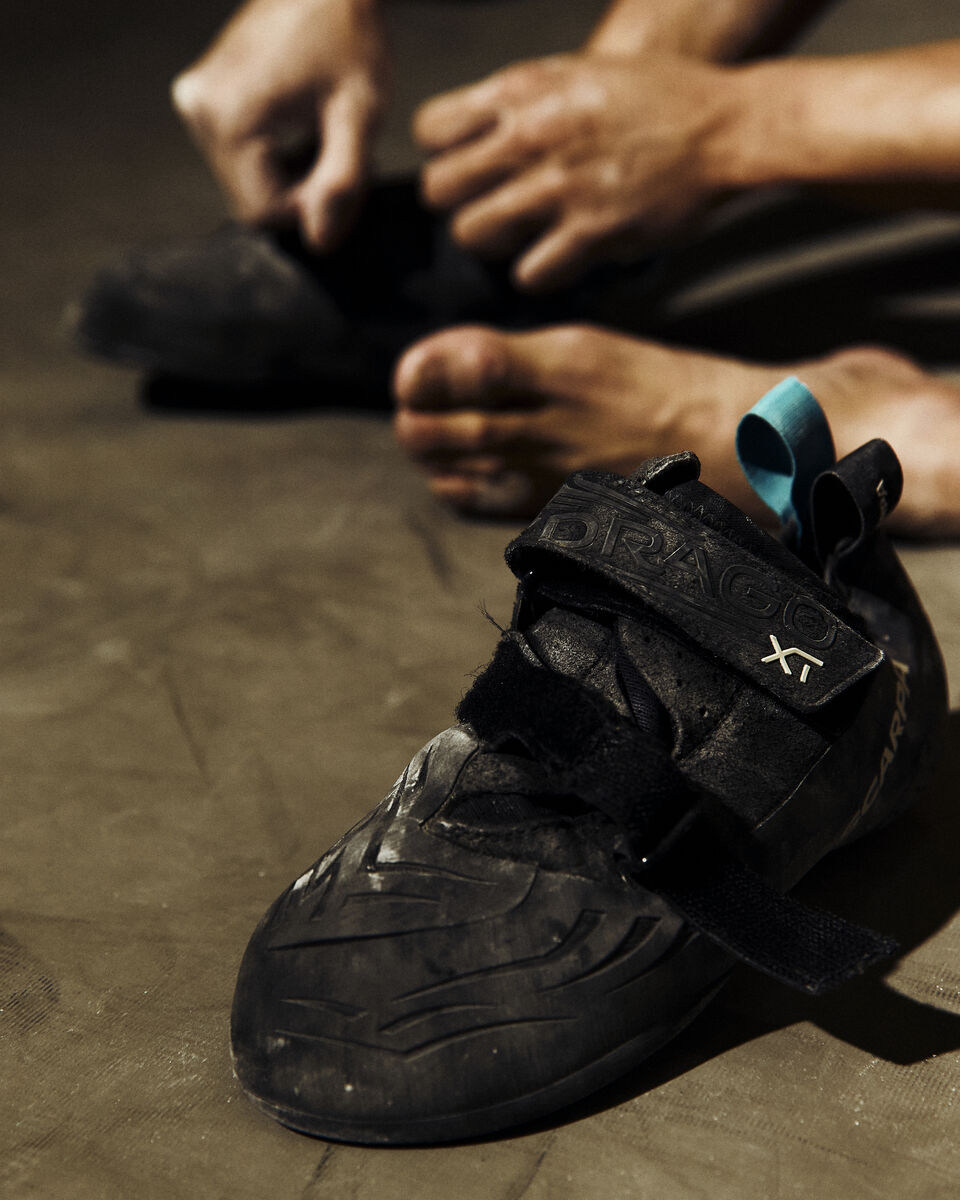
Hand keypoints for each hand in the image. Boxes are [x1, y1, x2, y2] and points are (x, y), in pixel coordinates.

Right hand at [172, 0, 387, 249]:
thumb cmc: (349, 34)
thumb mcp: (359, 115)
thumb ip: (342, 183)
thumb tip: (320, 242)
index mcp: (229, 118)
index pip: (264, 212)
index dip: (311, 210)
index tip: (348, 176)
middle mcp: (199, 110)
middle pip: (251, 200)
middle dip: (301, 193)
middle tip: (342, 154)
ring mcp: (195, 100)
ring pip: (246, 181)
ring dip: (290, 176)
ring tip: (326, 135)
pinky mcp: (201, 95)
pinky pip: (238, 155)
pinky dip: (275, 155)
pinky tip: (304, 125)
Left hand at [416, 52, 737, 289]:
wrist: (726, 127)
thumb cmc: (657, 99)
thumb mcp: (578, 74)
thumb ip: (522, 104)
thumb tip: (476, 137)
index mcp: (524, 91)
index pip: (431, 130)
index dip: (443, 154)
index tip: (467, 167)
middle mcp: (532, 136)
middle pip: (440, 190)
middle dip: (458, 206)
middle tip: (490, 211)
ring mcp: (560, 187)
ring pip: (473, 235)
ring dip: (494, 243)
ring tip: (524, 237)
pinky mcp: (590, 234)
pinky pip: (528, 273)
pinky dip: (538, 274)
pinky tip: (559, 260)